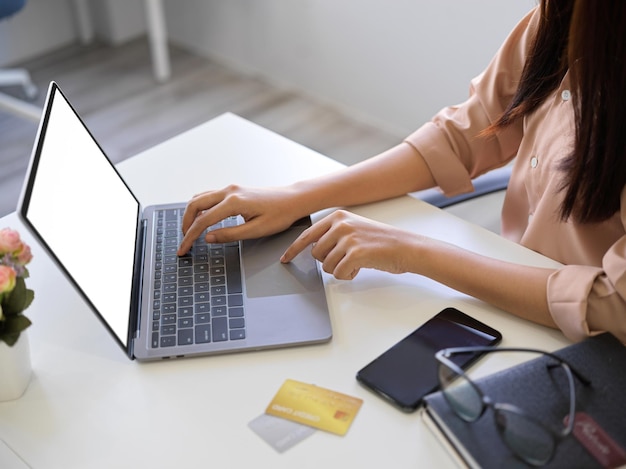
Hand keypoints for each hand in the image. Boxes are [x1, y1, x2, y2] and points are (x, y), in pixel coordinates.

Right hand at [178, 184, 303, 254]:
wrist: (293, 200)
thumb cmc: (280, 215)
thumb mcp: (256, 230)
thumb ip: (230, 235)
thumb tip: (207, 238)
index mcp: (234, 202)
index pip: (203, 221)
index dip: (190, 237)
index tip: (183, 249)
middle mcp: (229, 191)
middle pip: (195, 205)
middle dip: (185, 224)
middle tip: (184, 241)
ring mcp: (230, 188)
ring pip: (200, 198)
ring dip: (191, 214)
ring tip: (190, 232)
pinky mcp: (234, 190)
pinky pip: (209, 196)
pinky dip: (200, 208)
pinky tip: (201, 219)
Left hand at [281, 210, 418, 279]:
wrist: (406, 247)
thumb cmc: (382, 242)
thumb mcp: (354, 229)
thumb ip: (333, 235)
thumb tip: (314, 249)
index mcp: (338, 217)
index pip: (307, 235)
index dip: (294, 249)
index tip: (285, 258)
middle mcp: (341, 224)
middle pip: (316, 254)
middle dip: (328, 262)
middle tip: (346, 260)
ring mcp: (348, 238)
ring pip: (326, 266)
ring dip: (340, 270)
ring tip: (356, 262)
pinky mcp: (355, 253)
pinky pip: (339, 274)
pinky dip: (348, 275)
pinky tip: (360, 268)